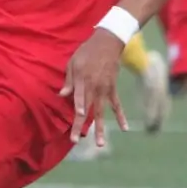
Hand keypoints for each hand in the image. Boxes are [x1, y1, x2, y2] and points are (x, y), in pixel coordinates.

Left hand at [60, 29, 129, 144]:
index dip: (78, 107)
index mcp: (83, 81)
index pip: (79, 97)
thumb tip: (62, 95)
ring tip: (100, 144)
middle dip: (80, 126)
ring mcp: (105, 90)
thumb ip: (69, 80)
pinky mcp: (113, 89)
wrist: (107, 43)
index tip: (78, 116)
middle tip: (75, 141)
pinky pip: (117, 105)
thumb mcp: (73, 63)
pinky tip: (124, 129)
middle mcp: (94, 88)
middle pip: (87, 110)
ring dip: (100, 128)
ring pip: (101, 112)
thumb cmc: (86, 52)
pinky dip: (121, 117)